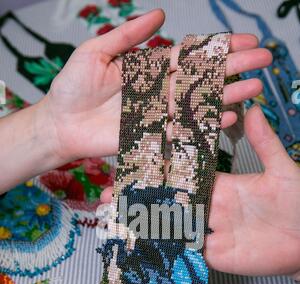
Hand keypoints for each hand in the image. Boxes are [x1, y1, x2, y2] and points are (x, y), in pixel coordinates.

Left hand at [44, 8, 271, 162]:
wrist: (60, 123)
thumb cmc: (73, 87)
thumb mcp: (97, 52)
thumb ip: (127, 36)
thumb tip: (159, 15)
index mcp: (149, 68)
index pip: (189, 55)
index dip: (216, 48)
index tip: (243, 42)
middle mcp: (158, 90)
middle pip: (202, 78)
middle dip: (232, 69)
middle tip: (263, 61)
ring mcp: (157, 113)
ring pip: (197, 103)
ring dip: (227, 96)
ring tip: (254, 89)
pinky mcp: (150, 135)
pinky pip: (181, 131)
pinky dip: (203, 125)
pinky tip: (225, 118)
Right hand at [101, 106, 299, 278]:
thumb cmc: (299, 204)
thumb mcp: (282, 171)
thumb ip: (265, 144)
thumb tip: (253, 110)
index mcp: (223, 185)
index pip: (186, 174)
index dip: (162, 169)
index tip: (138, 161)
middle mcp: (212, 208)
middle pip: (171, 201)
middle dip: (142, 197)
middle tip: (112, 192)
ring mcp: (211, 232)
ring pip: (173, 226)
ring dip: (146, 223)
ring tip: (118, 218)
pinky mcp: (214, 256)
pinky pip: (186, 252)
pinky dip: (165, 248)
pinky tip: (142, 244)